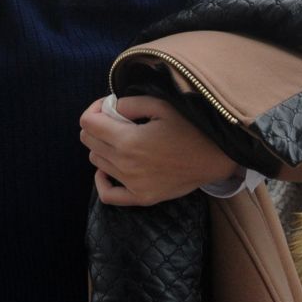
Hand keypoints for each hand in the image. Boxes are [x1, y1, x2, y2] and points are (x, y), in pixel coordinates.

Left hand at [79, 95, 236, 205]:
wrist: (214, 158)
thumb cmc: (190, 127)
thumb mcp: (161, 105)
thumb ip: (129, 104)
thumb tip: (109, 108)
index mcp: (128, 140)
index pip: (87, 122)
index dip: (94, 109)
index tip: (109, 105)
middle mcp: (125, 164)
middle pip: (88, 141)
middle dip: (96, 125)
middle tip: (117, 119)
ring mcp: (132, 185)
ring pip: (96, 161)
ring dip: (102, 146)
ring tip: (123, 138)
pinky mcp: (141, 198)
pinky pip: (108, 195)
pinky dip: (102, 180)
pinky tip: (108, 168)